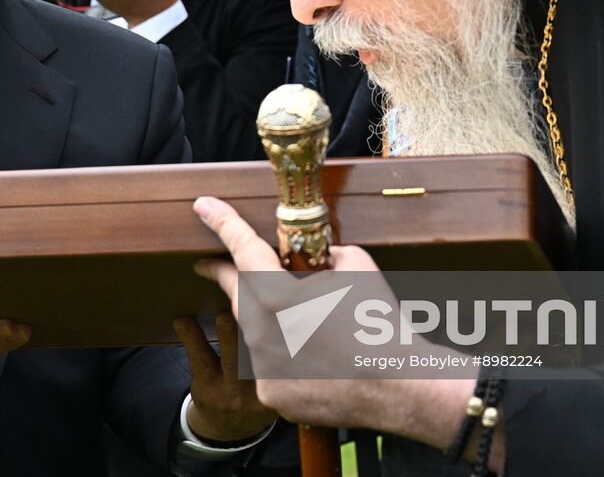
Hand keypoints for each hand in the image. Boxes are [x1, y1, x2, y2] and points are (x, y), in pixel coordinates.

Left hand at [192, 197, 501, 466]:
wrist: (400, 386)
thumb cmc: (379, 322)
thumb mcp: (355, 265)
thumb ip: (322, 255)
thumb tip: (314, 256)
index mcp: (277, 296)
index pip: (243, 250)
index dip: (223, 223)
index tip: (203, 206)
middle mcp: (261, 335)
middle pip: (239, 295)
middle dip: (229, 277)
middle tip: (214, 266)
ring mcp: (264, 370)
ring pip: (256, 334)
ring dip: (269, 322)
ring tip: (307, 323)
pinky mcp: (273, 396)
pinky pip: (270, 366)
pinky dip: (284, 356)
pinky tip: (313, 356)